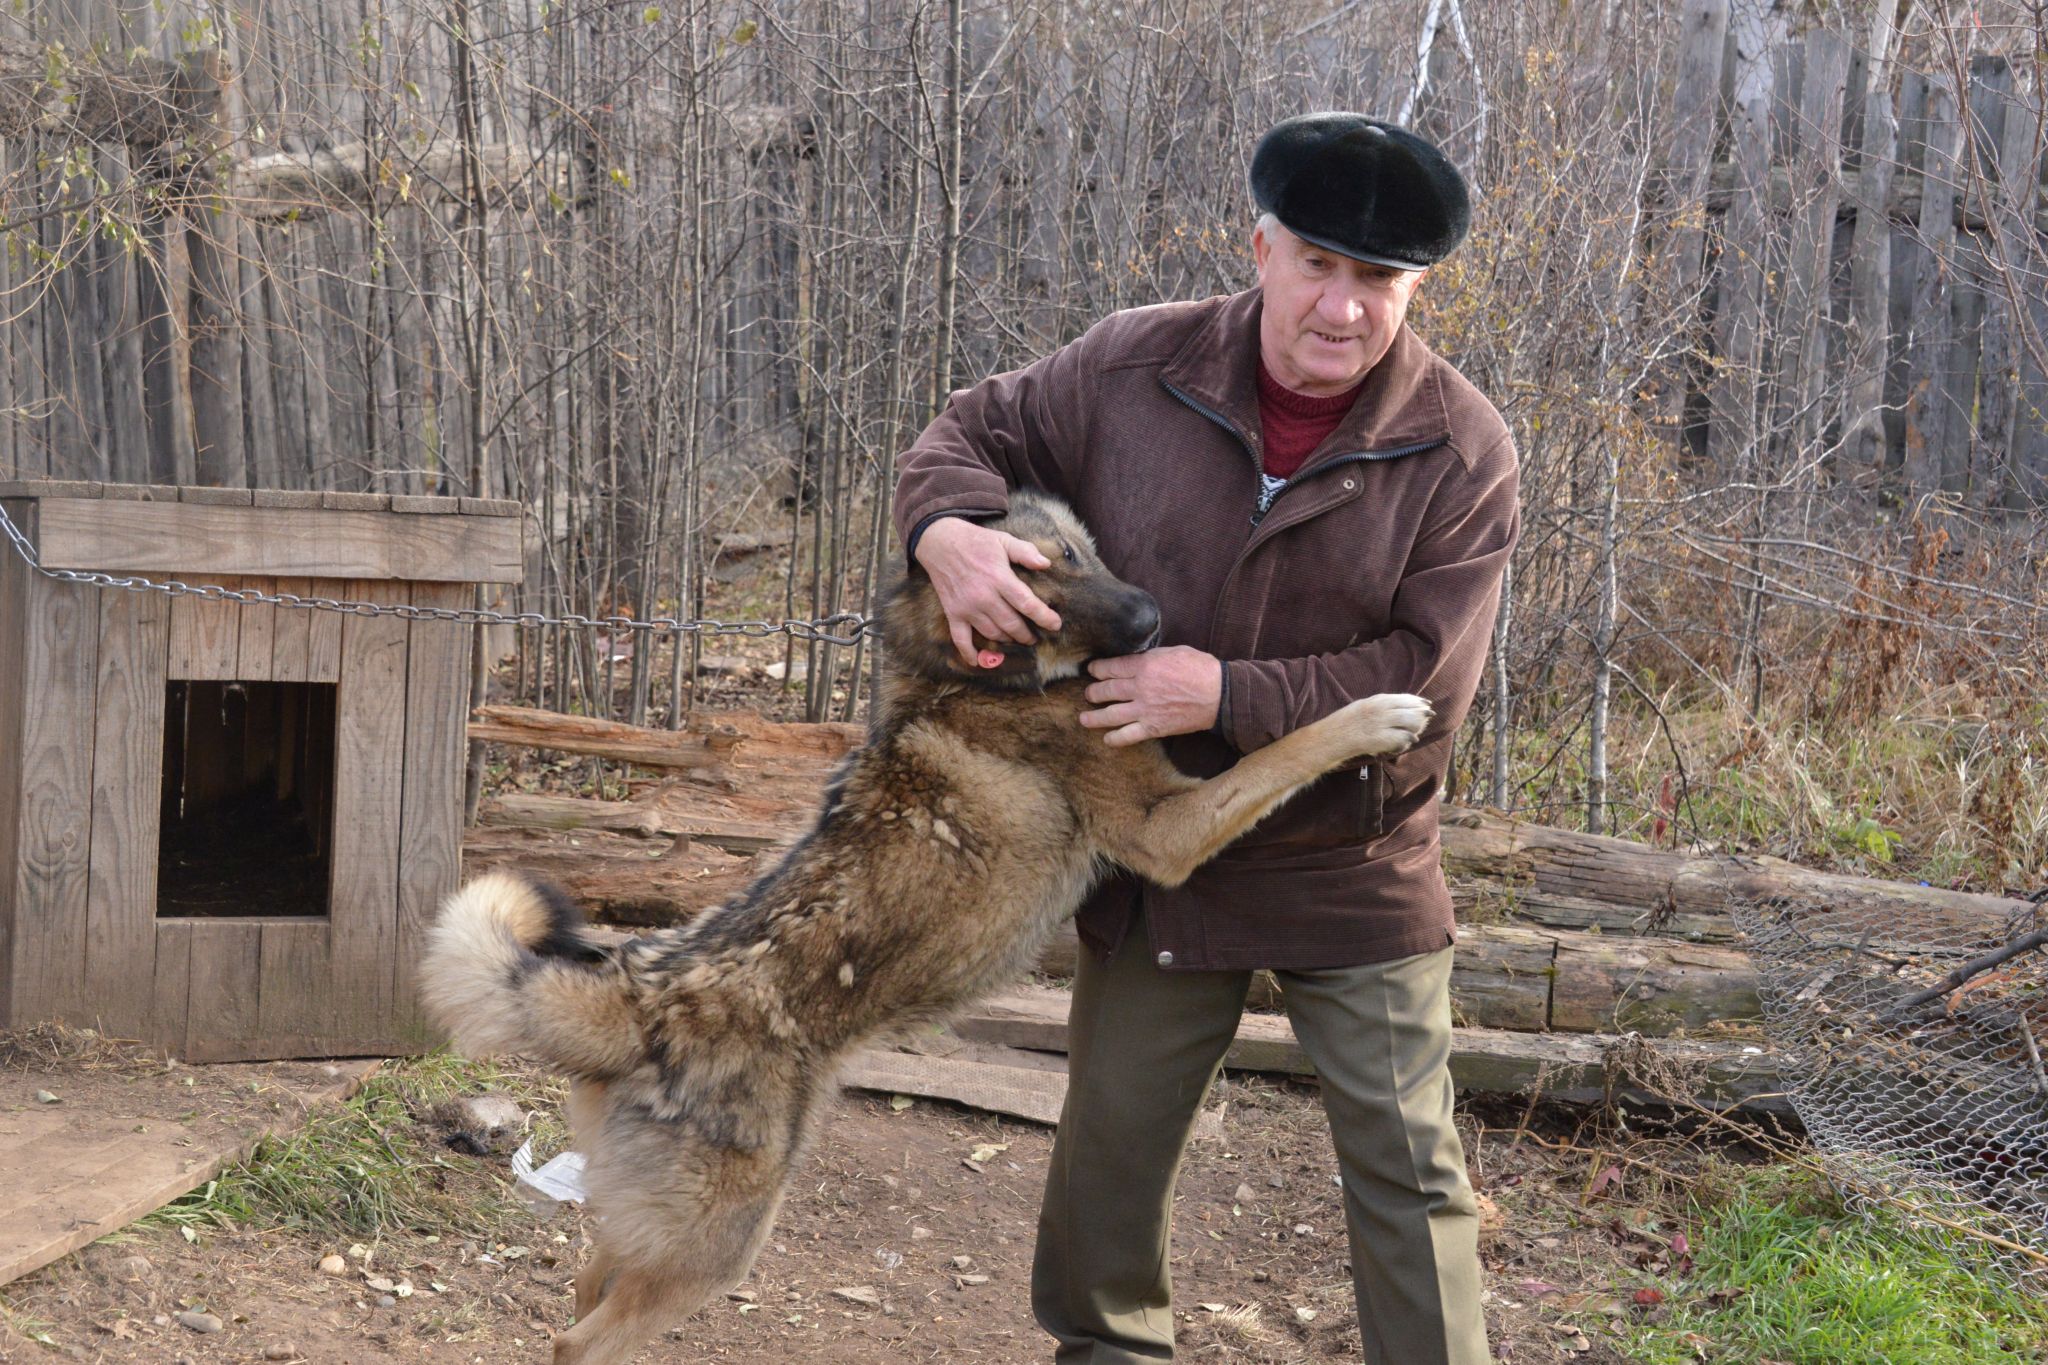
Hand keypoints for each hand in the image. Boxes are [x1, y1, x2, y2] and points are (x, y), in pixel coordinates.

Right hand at [914, 516, 1063, 666]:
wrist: (939, 542)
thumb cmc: (975, 541)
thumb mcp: (1003, 540)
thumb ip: (1026, 552)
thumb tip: (1046, 564)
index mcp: (999, 578)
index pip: (1027, 604)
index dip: (1044, 617)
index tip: (1056, 625)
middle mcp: (984, 596)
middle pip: (1012, 624)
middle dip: (1027, 634)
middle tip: (1035, 637)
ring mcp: (967, 607)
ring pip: (992, 633)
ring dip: (1007, 640)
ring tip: (1016, 639)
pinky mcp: (953, 613)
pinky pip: (961, 639)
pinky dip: (970, 653)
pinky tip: (978, 661)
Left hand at [1080, 646, 1221, 746]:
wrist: (1219, 694)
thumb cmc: (1200, 668)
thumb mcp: (1173, 652)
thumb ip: (1151, 656)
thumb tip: (1137, 659)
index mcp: (1145, 666)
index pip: (1112, 667)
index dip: (1098, 669)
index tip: (1092, 670)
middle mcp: (1140, 688)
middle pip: (1106, 690)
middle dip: (1093, 692)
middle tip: (1088, 693)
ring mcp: (1145, 710)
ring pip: (1110, 715)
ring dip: (1094, 717)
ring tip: (1084, 718)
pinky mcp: (1154, 728)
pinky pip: (1128, 736)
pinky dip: (1115, 739)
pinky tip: (1107, 739)